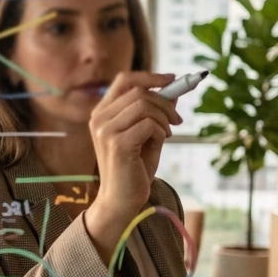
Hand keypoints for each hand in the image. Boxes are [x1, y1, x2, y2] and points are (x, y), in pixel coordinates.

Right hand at [88, 72, 182, 218]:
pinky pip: (149, 124)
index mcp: (102, 113)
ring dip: (164, 118)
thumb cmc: (134, 168)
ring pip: (145, 106)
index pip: (124, 80)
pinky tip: (160, 143)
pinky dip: (161, 132)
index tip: (171, 79)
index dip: (149, 76)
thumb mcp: (147, 135)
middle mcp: (99, 119)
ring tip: (168, 134)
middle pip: (139, 91)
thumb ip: (156, 113)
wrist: (121, 201)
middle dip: (165, 102)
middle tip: (177, 119)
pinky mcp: (117, 144)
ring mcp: (106, 131)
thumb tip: (174, 92)